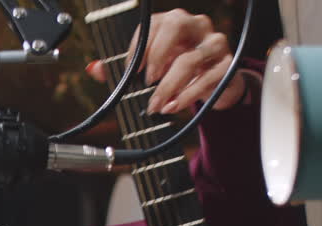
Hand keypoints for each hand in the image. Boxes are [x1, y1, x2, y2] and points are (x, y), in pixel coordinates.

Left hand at [86, 9, 246, 115]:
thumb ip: (122, 69)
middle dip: (157, 53)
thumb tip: (94, 68)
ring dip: (168, 86)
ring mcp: (215, 44)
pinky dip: (186, 96)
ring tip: (156, 105)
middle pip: (176, 24)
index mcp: (174, 22)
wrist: (218, 86)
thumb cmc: (179, 72)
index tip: (131, 71)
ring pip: (190, 58)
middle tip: (147, 80)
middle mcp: (196, 26)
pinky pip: (207, 79)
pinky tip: (172, 106)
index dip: (139, 47)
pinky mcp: (227, 66)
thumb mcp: (152, 69)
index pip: (153, 24)